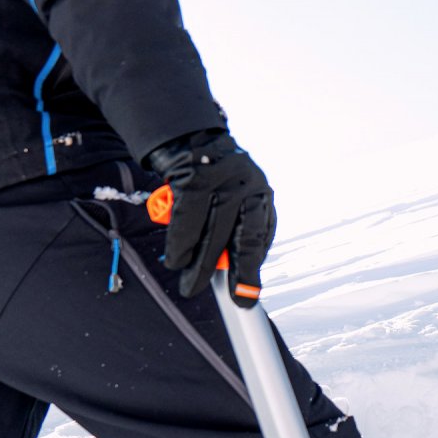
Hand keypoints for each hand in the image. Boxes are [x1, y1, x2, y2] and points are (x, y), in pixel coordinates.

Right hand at [143, 129, 275, 305]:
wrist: (187, 137)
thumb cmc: (211, 180)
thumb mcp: (233, 199)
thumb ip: (235, 228)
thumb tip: (232, 270)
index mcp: (260, 194)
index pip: (260, 235)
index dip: (254, 267)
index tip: (249, 294)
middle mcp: (247, 185)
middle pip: (243, 237)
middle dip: (237, 273)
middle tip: (232, 300)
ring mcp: (222, 180)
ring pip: (212, 233)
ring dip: (200, 264)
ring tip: (191, 286)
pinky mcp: (194, 177)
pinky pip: (186, 220)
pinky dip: (180, 245)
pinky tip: (177, 260)